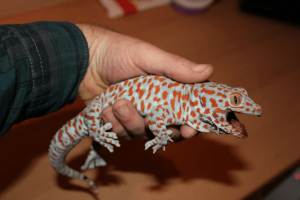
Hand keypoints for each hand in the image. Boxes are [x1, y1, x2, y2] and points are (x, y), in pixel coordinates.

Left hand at [76, 24, 212, 140]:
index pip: (187, 113)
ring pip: (142, 134)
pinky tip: (106, 108)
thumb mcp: (148, 56)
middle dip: (155, 126)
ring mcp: (137, 116)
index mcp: (169, 90)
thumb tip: (208, 71)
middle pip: (166, 131)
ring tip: (116, 103)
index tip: (187, 130)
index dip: (190, 125)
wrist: (84, 60)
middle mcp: (156, 106)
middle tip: (142, 113)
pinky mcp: (119, 123)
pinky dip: (114, 124)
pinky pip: (122, 135)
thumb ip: (175, 67)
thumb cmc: (118, 53)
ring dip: (129, 122)